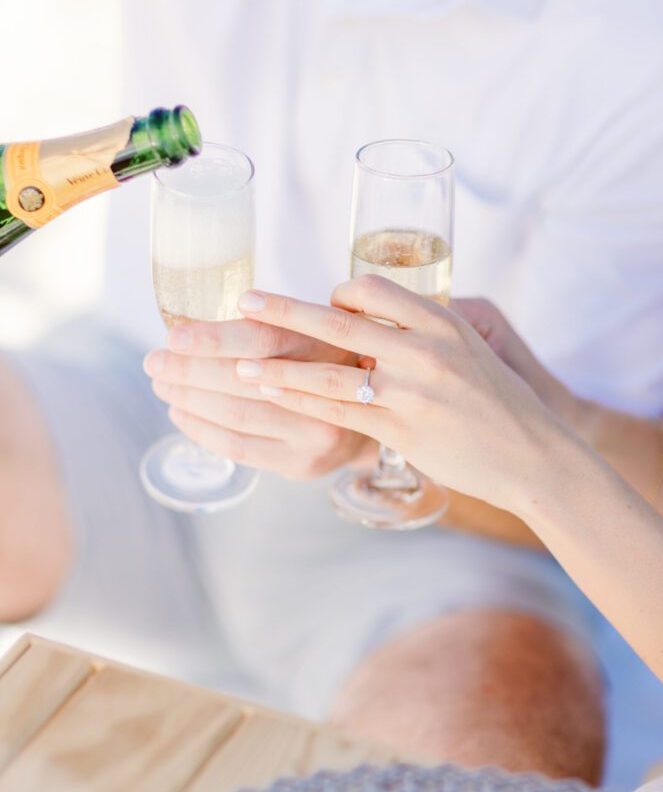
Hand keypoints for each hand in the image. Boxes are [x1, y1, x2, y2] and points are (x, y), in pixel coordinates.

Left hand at [144, 317, 369, 479]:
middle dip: (188, 370)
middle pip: (242, 381)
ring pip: (236, 416)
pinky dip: (202, 430)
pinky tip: (181, 414)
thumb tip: (190, 329)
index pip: (263, 339)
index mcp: (329, 346)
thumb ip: (269, 326)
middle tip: (155, 361)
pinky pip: (239, 448)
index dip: (214, 337)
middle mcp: (327, 392)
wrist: (378, 415)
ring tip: (162, 385)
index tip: (173, 336)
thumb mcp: (315, 332)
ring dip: (189, 399)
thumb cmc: (331, 362)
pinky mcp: (302, 464)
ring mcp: (316, 434)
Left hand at [223, 277, 570, 512]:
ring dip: (279, 368)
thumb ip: (422, 338)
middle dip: (284, 313)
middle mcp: (424, 350)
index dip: (337, 293)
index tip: (321, 304)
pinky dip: (301, 404)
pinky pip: (340, 414)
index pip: (372, 288)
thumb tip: (369, 338)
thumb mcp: (470, 351)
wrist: (535, 455)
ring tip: (239, 365)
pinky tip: (274, 398)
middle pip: (339, 323)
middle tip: (244, 303)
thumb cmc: (500, 404)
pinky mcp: (403, 431)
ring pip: (330, 374)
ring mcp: (412, 392)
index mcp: (442, 321)